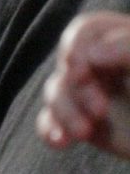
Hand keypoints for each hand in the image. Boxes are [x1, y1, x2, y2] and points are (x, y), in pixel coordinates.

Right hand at [37, 12, 129, 158]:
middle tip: (99, 111)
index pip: (86, 30)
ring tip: (85, 133)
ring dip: (64, 112)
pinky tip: (61, 142)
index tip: (82, 68)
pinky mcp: (84, 123)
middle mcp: (103, 65)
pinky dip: (51, 130)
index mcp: (124, 42)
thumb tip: (93, 54)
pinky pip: (51, 122)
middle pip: (67, 65)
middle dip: (77, 89)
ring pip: (56, 92)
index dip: (77, 46)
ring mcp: (92, 94)